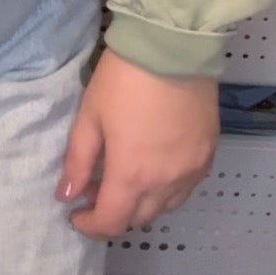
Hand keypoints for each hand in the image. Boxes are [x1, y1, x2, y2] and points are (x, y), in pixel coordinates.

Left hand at [57, 47, 218, 238]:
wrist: (172, 48)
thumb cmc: (124, 80)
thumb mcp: (90, 116)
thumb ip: (77, 160)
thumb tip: (66, 196)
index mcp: (132, 176)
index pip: (111, 222)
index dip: (90, 226)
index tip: (76, 214)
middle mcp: (166, 184)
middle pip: (139, 219)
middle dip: (114, 211)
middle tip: (95, 186)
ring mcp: (192, 172)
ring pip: (165, 208)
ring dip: (142, 203)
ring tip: (125, 176)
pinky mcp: (209, 156)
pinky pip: (186, 189)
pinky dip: (167, 190)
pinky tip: (155, 167)